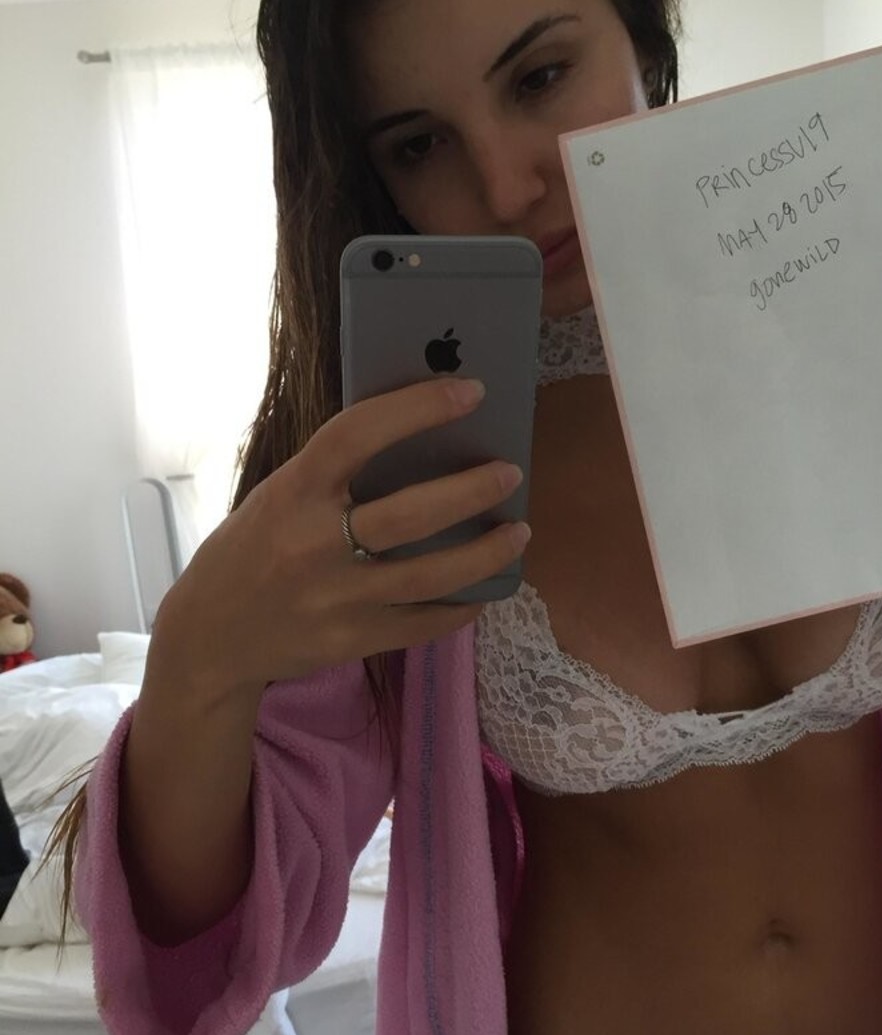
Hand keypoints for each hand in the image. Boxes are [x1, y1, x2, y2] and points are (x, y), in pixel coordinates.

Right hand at [159, 378, 528, 692]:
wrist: (210, 639)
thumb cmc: (249, 552)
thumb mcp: (277, 498)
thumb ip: (333, 476)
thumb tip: (419, 442)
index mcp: (291, 494)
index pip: (357, 435)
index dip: (417, 408)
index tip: (469, 392)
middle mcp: (313, 546)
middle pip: (409, 515)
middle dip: (470, 491)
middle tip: (510, 472)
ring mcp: (335, 600)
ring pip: (429, 577)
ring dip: (485, 553)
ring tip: (519, 532)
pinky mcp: (351, 642)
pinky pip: (423, 624)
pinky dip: (461, 606)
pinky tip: (486, 588)